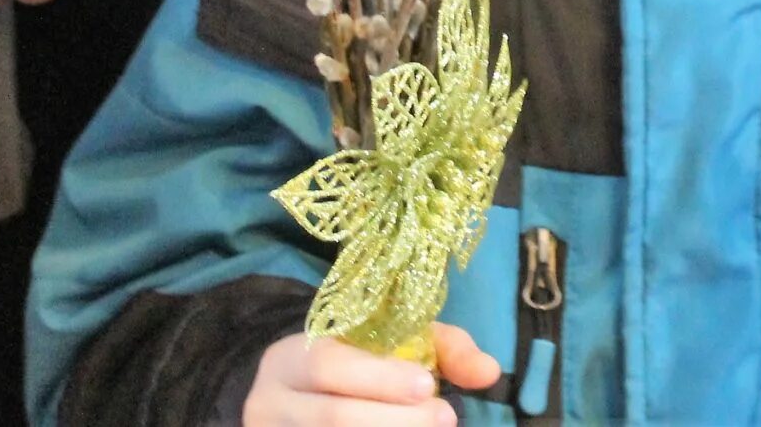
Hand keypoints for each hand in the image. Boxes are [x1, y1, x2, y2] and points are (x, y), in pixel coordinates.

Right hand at [244, 324, 499, 426]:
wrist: (289, 400)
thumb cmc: (353, 365)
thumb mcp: (391, 342)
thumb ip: (443, 349)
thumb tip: (488, 372)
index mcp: (292, 359)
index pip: (329, 365)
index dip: (380, 378)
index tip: (427, 385)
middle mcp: (273, 404)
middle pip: (333, 418)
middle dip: (395, 421)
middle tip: (444, 418)